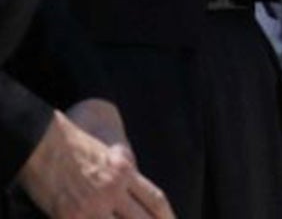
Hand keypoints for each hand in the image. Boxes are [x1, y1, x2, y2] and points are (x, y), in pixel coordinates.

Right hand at [17, 105, 171, 218]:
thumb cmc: (72, 145)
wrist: (43, 142)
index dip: (166, 216)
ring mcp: (92, 205)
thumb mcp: (107, 154)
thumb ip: (124, 174)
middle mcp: (113, 190)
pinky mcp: (71, 216)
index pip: (154, 199)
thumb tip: (135, 193)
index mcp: (125, 171)